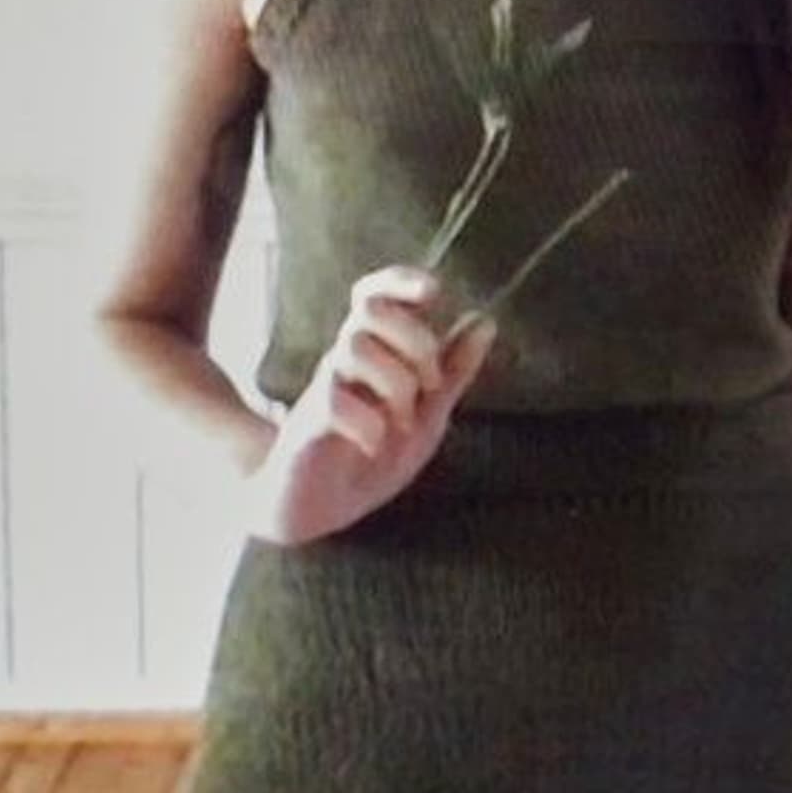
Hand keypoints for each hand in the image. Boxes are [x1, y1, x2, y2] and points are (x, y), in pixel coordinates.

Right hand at [240, 265, 495, 546]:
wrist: (323, 512)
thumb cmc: (372, 458)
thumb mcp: (428, 414)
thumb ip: (453, 371)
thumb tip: (484, 321)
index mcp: (376, 353)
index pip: (376, 294)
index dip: (400, 280)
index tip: (434, 290)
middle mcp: (346, 362)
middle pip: (371, 311)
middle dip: (414, 340)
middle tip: (429, 386)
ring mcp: (325, 389)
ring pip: (355, 346)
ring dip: (395, 384)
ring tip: (401, 422)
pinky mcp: (307, 423)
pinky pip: (335, 399)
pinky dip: (368, 423)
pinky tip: (374, 444)